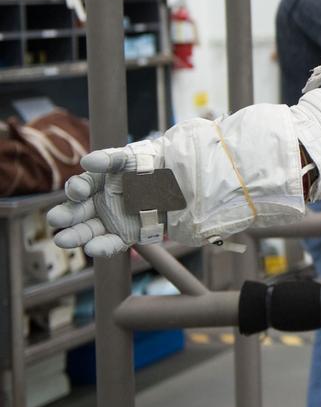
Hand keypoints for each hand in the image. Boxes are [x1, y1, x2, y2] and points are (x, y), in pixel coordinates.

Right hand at [47, 140, 165, 257]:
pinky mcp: (127, 234)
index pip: (79, 188)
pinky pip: (112, 243)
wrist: (179, 181)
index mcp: (97, 183)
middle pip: (77, 213)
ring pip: (89, 231)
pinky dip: (102, 247)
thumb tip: (87, 161)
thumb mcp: (131, 158)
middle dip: (65, 216)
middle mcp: (100, 203)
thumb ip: (110, 159)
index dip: (76, 190)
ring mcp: (112, 220)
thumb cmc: (151, 166)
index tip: (80, 192)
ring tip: (63, 240)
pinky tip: (92, 248)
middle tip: (55, 219)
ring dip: (76, 236)